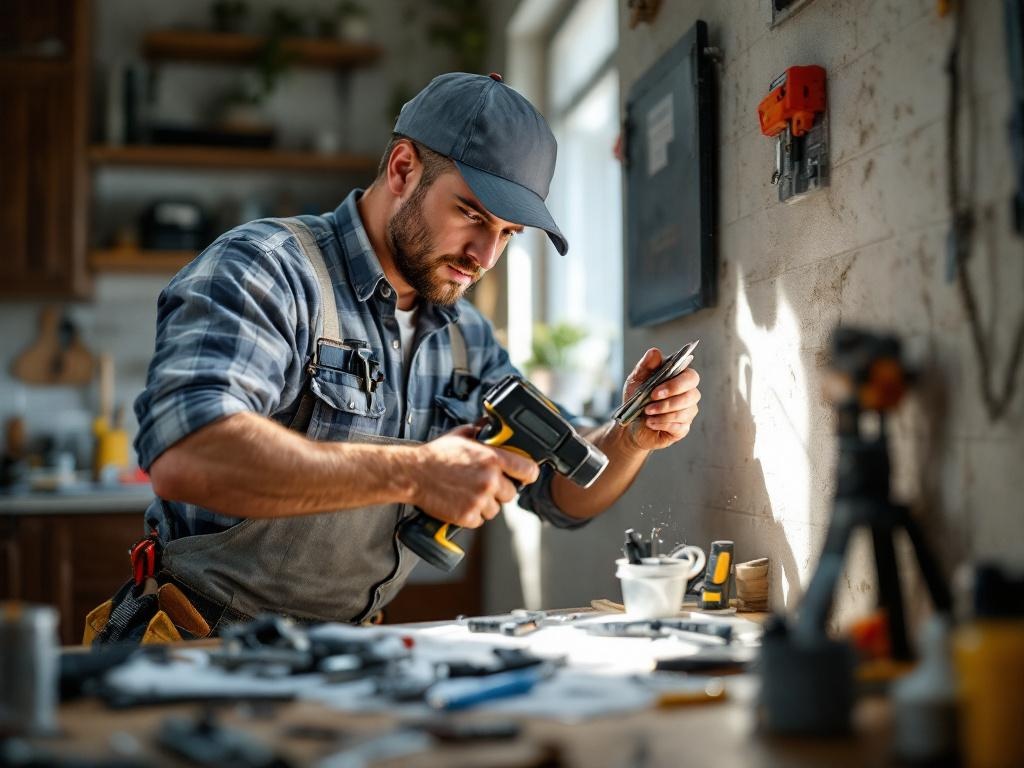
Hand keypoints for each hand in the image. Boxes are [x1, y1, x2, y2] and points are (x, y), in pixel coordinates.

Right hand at [411, 425, 539, 527]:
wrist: (413, 474)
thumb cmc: (435, 455)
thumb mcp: (461, 435)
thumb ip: (480, 432)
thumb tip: (490, 426)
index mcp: (492, 459)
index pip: (528, 470)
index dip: (527, 474)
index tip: (523, 476)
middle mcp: (490, 480)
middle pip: (511, 494)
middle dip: (500, 491)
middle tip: (484, 486)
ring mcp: (480, 499)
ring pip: (495, 509)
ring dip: (485, 505)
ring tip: (468, 494)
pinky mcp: (468, 515)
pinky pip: (480, 520)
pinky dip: (471, 515)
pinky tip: (460, 503)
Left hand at [621, 348, 700, 451]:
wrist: (630, 423)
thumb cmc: (637, 398)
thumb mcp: (636, 380)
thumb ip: (646, 365)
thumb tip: (654, 352)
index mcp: (680, 378)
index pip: (691, 377)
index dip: (675, 385)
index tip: (655, 392)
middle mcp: (688, 394)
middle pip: (692, 395)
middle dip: (669, 402)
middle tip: (649, 406)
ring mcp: (687, 412)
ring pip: (685, 412)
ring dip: (663, 414)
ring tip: (647, 414)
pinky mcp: (683, 428)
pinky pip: (679, 427)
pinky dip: (662, 424)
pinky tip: (650, 423)